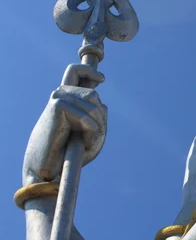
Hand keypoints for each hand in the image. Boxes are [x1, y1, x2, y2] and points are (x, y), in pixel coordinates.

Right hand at [22, 64, 106, 185]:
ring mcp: (58, 98)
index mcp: (66, 97)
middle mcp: (60, 94)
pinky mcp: (58, 106)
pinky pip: (87, 117)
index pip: (74, 72)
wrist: (49, 167)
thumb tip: (99, 100)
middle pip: (93, 95)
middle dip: (99, 117)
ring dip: (97, 126)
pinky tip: (82, 143)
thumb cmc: (71, 151)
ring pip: (93, 105)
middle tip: (93, 135)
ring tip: (86, 141)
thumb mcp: (92, 129)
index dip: (89, 71)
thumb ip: (98, 113)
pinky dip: (91, 132)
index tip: (102, 79)